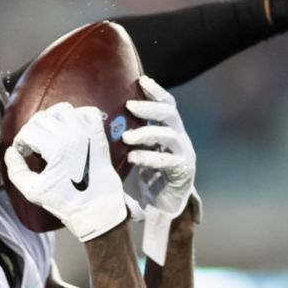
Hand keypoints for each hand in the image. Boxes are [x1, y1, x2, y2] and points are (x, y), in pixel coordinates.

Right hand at [4, 102, 128, 240]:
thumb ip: (15, 170)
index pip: (28, 131)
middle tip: (33, 145)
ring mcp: (87, 131)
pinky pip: (87, 111)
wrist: (97, 207)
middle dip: (32, 130)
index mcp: (56, 147)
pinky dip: (77, 115)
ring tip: (50, 135)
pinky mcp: (98, 134)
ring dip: (52, 119)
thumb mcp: (32, 190)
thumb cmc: (67, 201)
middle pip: (42, 117)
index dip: (20, 142)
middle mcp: (72, 134)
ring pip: (62, 109)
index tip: (22, 153)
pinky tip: (70, 128)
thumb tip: (11, 153)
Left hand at [122, 76, 196, 263]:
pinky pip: (168, 161)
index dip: (156, 91)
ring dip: (147, 133)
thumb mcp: (139, 153)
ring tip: (127, 137)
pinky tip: (134, 158)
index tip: (142, 79)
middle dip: (150, 107)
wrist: (167, 208)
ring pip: (170, 135)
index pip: (167, 105)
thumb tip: (102, 123)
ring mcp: (185, 155)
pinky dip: (149, 158)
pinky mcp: (183, 172)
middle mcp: (180, 139)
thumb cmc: (150, 178)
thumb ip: (131, 138)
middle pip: (170, 114)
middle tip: (130, 105)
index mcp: (171, 131)